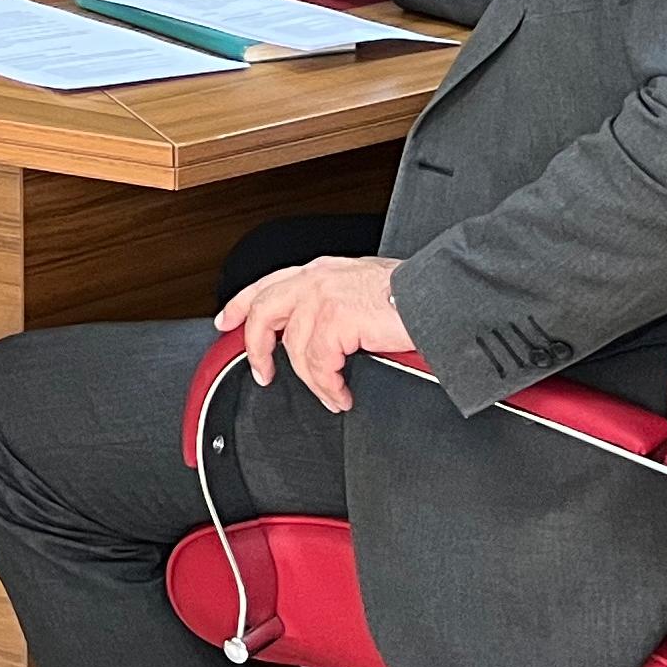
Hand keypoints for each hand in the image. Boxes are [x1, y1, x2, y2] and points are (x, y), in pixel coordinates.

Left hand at [216, 254, 411, 414]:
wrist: (439, 296)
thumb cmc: (413, 295)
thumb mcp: (363, 288)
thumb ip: (337, 303)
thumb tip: (327, 334)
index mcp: (321, 271)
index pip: (268, 284)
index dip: (241, 304)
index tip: (227, 321)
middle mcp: (316, 279)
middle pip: (264, 312)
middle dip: (256, 348)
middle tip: (262, 374)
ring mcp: (322, 297)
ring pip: (294, 348)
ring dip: (312, 381)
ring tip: (330, 395)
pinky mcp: (335, 319)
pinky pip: (318, 364)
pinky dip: (328, 386)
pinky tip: (340, 394)